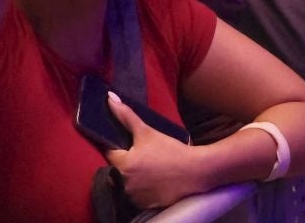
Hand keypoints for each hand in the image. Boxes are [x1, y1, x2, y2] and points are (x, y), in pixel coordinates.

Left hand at [106, 92, 211, 208]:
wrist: (195, 171)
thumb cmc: (170, 150)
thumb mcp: (147, 131)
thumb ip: (126, 116)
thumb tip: (109, 98)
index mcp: (123, 164)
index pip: (109, 153)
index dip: (116, 147)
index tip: (126, 144)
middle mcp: (124, 183)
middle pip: (116, 169)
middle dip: (124, 161)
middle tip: (140, 154)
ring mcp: (134, 196)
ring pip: (125, 183)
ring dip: (131, 176)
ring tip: (147, 167)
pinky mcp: (144, 205)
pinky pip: (136, 195)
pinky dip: (140, 188)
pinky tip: (152, 179)